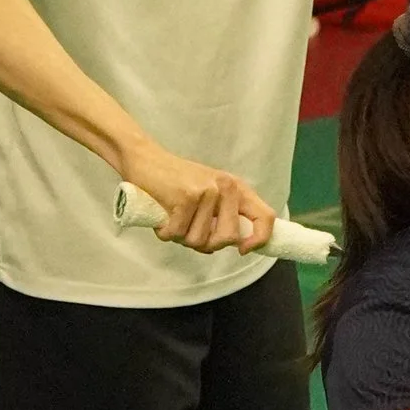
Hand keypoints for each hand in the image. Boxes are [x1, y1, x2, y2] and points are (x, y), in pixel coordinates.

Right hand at [131, 144, 278, 255]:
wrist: (144, 159)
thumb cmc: (175, 183)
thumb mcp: (208, 195)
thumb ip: (223, 218)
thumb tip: (234, 246)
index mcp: (237, 188)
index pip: (265, 216)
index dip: (260, 239)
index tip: (242, 250)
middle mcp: (226, 187)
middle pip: (228, 238)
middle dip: (206, 244)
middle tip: (188, 231)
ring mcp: (207, 191)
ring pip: (198, 240)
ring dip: (180, 237)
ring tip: (172, 218)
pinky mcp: (187, 196)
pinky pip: (177, 234)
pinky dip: (164, 233)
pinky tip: (161, 217)